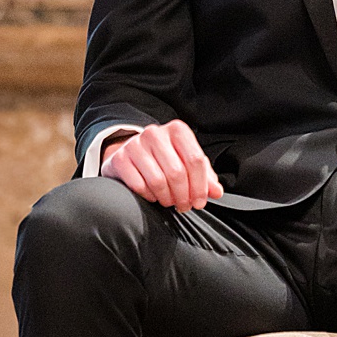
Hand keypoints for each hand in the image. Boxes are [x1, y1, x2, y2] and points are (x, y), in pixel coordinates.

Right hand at [101, 121, 224, 210]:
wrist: (129, 154)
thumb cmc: (162, 159)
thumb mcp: (186, 162)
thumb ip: (204, 176)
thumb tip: (217, 192)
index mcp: (177, 130)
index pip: (195, 160)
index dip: (200, 186)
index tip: (200, 202)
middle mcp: (155, 133)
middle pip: (177, 172)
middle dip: (183, 195)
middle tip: (184, 206)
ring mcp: (135, 145)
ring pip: (158, 181)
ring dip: (167, 198)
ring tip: (169, 202)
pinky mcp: (120, 159)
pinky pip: (139, 185)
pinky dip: (149, 196)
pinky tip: (153, 196)